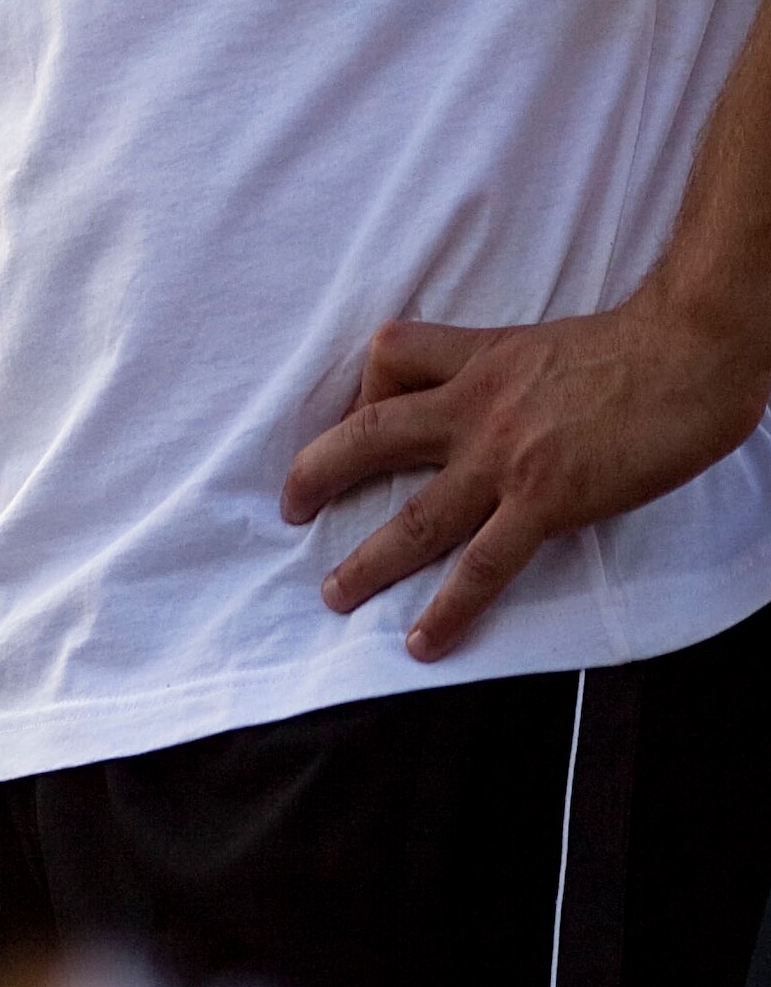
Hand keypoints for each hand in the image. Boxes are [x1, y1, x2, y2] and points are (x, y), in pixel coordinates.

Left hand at [282, 293, 770, 658]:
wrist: (696, 349)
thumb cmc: (644, 346)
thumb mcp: (550, 345)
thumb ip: (515, 378)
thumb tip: (513, 411)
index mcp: (480, 358)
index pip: (391, 356)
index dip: (365, 385)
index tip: (357, 418)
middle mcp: (476, 406)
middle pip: (369, 436)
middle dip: (318, 474)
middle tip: (291, 508)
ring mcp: (505, 456)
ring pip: (414, 516)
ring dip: (367, 562)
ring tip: (334, 596)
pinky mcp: (546, 499)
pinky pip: (483, 564)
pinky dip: (449, 608)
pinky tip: (424, 641)